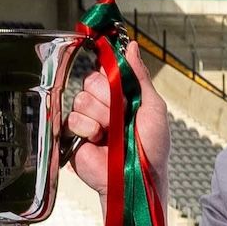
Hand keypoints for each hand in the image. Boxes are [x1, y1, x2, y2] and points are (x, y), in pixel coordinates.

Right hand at [63, 42, 170, 200]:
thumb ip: (140, 77)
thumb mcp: (153, 107)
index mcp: (121, 96)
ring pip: (81, 98)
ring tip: (111, 132)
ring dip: (100, 115)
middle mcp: (103, 105)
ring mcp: (88, 120)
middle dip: (108, 97)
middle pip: (91, 80)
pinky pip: (72, 118)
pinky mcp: (74, 136)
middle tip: (120, 114)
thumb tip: (131, 47)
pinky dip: (87, 128)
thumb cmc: (152, 148)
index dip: (109, 72)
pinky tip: (98, 139)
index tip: (114, 75)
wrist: (138, 178)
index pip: (106, 70)